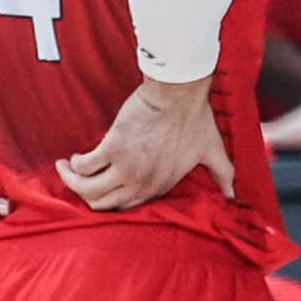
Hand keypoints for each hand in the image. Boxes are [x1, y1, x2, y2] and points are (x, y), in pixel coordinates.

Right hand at [56, 78, 235, 210]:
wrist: (178, 94)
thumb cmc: (195, 118)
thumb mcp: (211, 150)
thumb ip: (223, 174)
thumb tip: (235, 194)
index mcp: (160, 186)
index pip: (128, 206)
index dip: (111, 201)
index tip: (102, 189)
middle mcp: (142, 183)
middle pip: (102, 204)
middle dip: (86, 197)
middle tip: (76, 182)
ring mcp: (126, 168)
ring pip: (88, 190)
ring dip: (72, 182)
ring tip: (65, 169)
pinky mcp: (112, 148)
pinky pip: (85, 166)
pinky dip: (76, 164)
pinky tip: (74, 157)